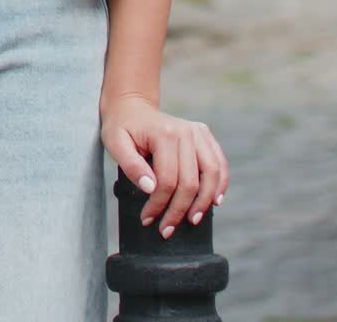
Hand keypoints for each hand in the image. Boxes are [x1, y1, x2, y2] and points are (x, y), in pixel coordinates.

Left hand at [99, 93, 228, 237]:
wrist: (132, 106)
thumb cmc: (122, 127)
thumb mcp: (115, 144)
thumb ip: (131, 166)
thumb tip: (150, 188)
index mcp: (163, 134)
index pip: (167, 180)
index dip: (158, 204)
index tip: (148, 219)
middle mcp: (185, 131)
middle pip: (190, 181)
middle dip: (179, 210)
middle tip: (167, 230)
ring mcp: (197, 131)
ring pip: (211, 173)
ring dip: (204, 201)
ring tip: (193, 220)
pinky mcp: (204, 134)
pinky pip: (219, 162)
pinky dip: (221, 183)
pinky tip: (215, 200)